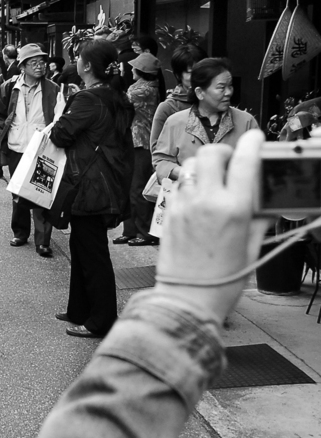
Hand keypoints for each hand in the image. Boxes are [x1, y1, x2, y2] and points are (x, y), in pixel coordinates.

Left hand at [155, 130, 268, 321]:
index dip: (252, 143)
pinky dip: (190, 184)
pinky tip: (199, 198)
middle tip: (231, 162)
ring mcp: (184, 206)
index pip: (244, 161)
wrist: (187, 298)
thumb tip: (268, 204)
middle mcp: (206, 202)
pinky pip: (179, 186)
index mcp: (233, 210)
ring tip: (215, 180)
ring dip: (205, 166)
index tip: (255, 138)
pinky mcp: (169, 214)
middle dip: (224, 151)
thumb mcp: (252, 248)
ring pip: (191, 166)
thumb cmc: (222, 280)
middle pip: (211, 153)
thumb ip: (260, 220)